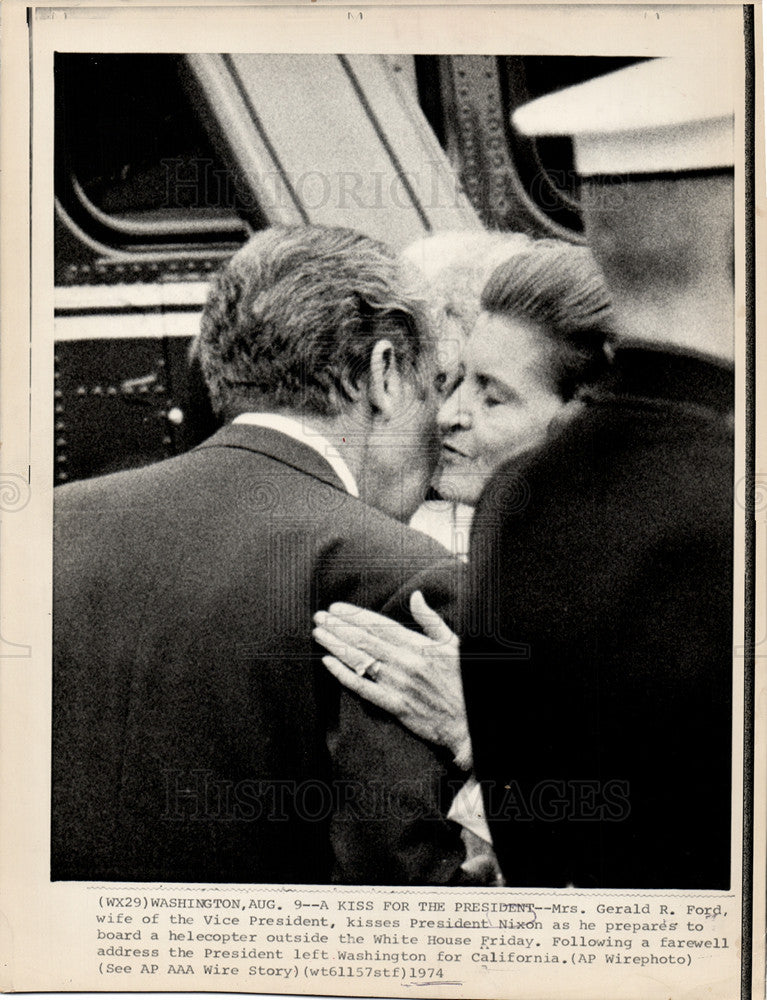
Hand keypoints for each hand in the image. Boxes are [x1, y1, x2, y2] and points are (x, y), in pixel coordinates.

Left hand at [313, 591, 471, 768]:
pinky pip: (364, 688)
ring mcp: (399, 684)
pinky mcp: (396, 705)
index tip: (337, 608)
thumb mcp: (453, 644)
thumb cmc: (463, 681)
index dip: (355, 615)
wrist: (470, 722)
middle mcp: (406, 663)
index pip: (380, 625)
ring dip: (336, 645)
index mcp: (420, 646)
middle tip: (319, 616)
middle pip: (365, 640)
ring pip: (361, 660)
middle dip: (339, 626)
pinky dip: (344, 675)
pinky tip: (328, 664)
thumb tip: (416, 596)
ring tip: (318, 634)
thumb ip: (431, 621)